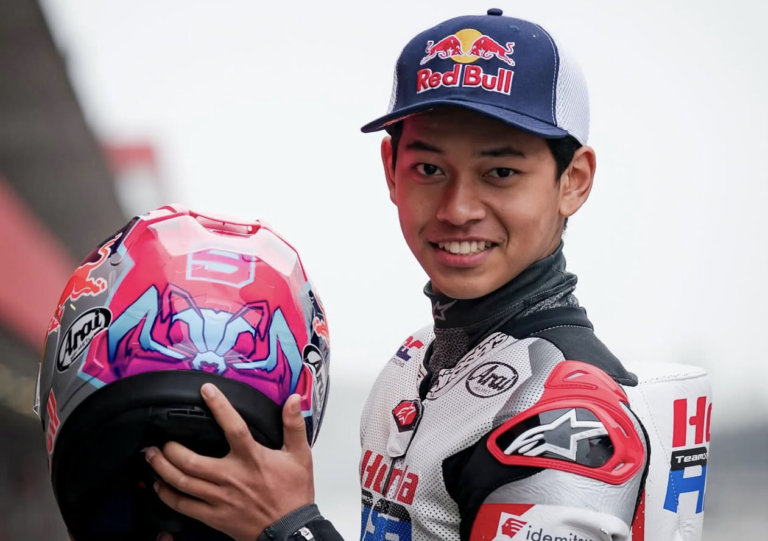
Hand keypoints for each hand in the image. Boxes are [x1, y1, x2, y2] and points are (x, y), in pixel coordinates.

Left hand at [146, 383, 313, 540]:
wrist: (290, 530)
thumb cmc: (293, 493)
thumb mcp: (299, 456)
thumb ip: (294, 426)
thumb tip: (294, 400)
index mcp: (252, 459)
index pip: (233, 427)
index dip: (219, 406)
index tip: (206, 390)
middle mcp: (232, 477)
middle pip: (191, 461)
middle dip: (171, 448)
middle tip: (162, 438)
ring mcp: (220, 498)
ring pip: (182, 482)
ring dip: (162, 468)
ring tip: (152, 455)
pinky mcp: (214, 516)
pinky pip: (184, 506)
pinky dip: (167, 495)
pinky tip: (159, 486)